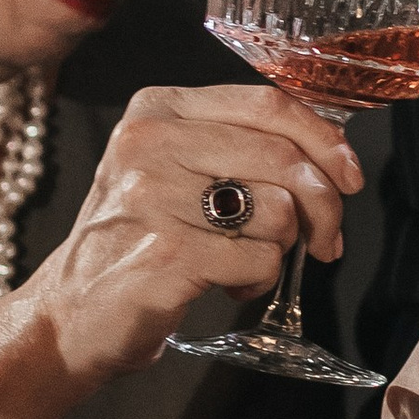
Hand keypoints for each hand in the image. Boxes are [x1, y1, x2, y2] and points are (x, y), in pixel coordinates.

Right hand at [13, 82, 363, 386]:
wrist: (70, 314)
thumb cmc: (135, 241)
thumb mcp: (172, 168)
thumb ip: (238, 146)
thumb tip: (332, 157)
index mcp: (157, 109)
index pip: (268, 104)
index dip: (324, 140)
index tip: (348, 175)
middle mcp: (148, 143)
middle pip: (284, 158)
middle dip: (324, 206)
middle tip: (324, 241)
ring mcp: (152, 198)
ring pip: (279, 211)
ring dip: (282, 249)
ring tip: (248, 264)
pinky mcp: (165, 255)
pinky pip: (259, 260)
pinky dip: (260, 281)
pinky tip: (230, 287)